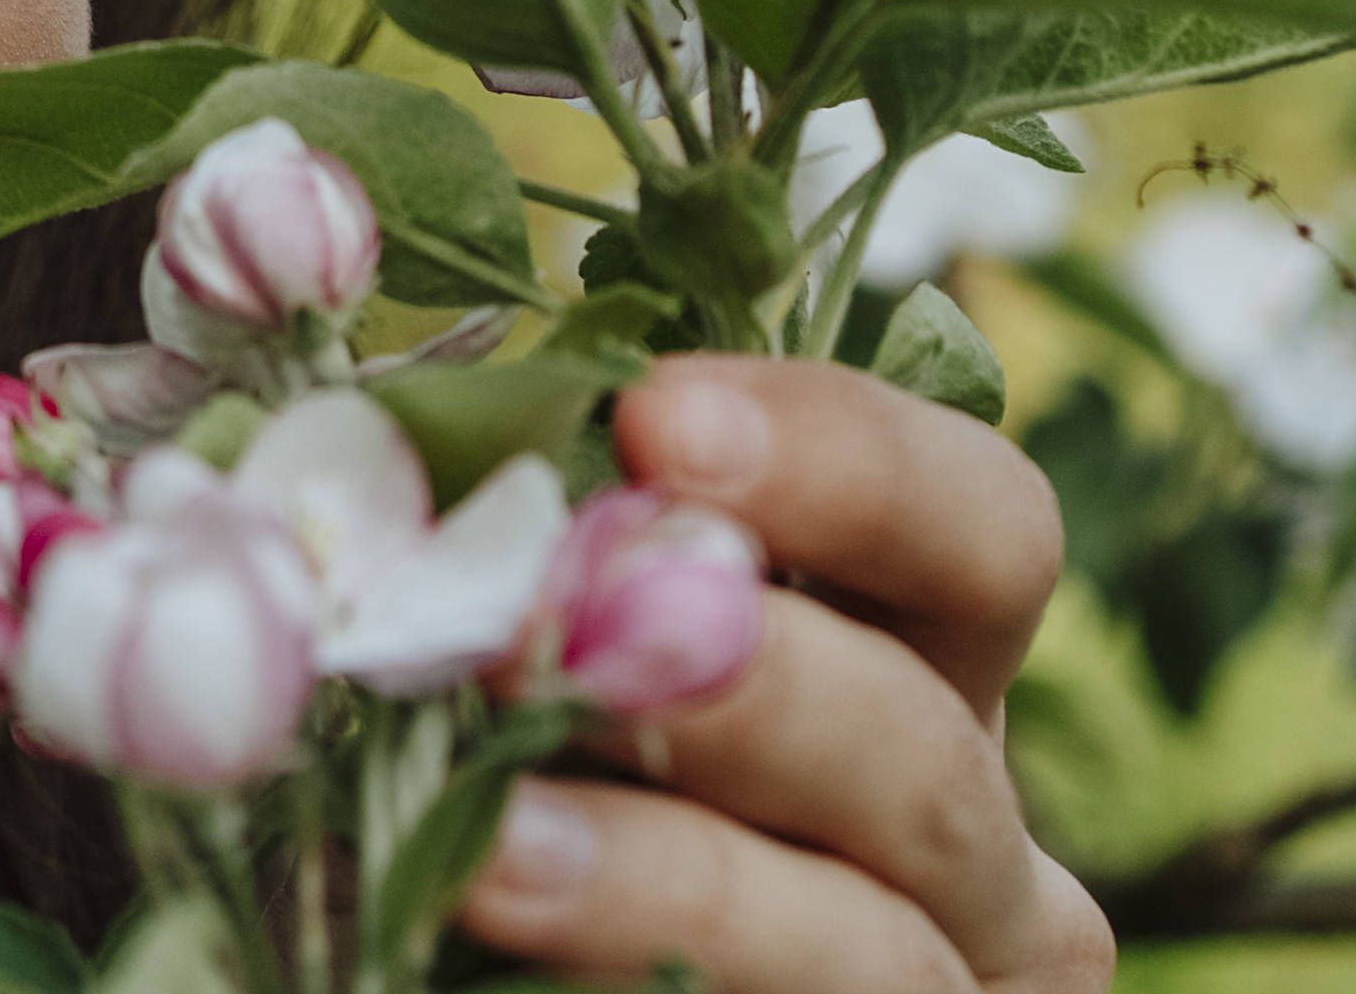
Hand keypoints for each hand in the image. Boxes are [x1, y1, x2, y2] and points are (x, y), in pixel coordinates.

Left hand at [450, 356, 1109, 993]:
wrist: (485, 958)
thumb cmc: (503, 797)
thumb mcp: (524, 661)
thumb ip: (504, 563)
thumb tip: (373, 422)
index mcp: (911, 670)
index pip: (982, 532)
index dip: (849, 462)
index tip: (655, 419)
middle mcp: (962, 838)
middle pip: (925, 746)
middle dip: (731, 680)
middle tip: (548, 629)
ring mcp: (947, 991)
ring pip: (869, 948)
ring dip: (673, 883)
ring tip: (494, 848)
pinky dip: (641, 981)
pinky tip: (496, 928)